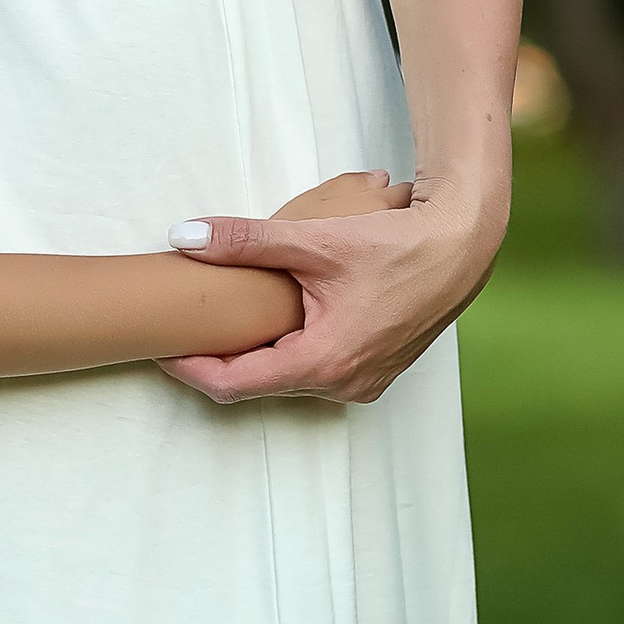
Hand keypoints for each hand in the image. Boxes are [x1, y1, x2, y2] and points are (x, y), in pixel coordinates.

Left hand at [157, 166, 504, 405]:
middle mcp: (344, 384)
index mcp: (324, 360)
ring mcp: (363, 383)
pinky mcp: (375, 371)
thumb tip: (183, 237)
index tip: (160, 347)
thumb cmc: (397, 242)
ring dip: (254, 358)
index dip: (189, 369)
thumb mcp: (315, 238)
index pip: (234, 385)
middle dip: (217, 361)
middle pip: (258, 386)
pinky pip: (316, 374)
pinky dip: (287, 354)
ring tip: (221, 325)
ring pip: (287, 381)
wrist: (463, 244)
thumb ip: (244, 240)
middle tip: (183, 331)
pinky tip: (273, 324)